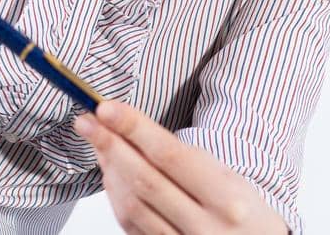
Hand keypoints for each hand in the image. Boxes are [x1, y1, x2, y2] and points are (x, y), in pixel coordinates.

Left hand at [74, 100, 287, 233]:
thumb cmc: (242, 211)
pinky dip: (115, 196)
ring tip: (97, 141)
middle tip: (87, 120)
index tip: (107, 108)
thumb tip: (132, 130)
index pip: (170, 155)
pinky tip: (110, 173)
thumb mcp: (229, 178)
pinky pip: (130, 225)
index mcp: (226, 198)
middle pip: (144, 180)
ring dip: (108, 169)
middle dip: (110, 145)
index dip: (134, 129)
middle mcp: (205, 227)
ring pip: (131, 205)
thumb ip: (184, 159)